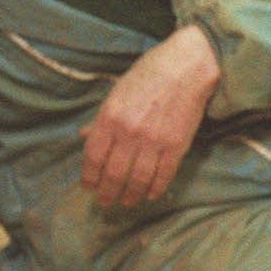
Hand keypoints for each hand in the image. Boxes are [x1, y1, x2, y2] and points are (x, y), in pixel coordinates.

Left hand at [80, 24, 220, 207]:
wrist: (186, 68)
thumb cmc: (146, 75)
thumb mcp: (115, 93)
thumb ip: (101, 120)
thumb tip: (84, 138)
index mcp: (109, 117)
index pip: (93, 156)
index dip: (89, 175)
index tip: (87, 186)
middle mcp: (129, 132)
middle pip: (113, 173)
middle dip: (106, 192)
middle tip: (104, 203)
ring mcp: (153, 141)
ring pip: (137, 179)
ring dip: (130, 195)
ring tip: (125, 202)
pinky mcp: (176, 146)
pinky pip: (163, 175)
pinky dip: (155, 189)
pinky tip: (149, 195)